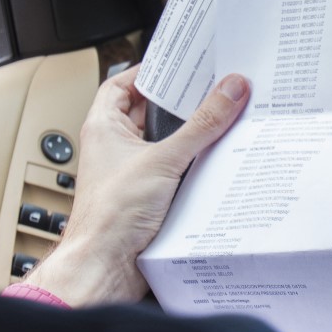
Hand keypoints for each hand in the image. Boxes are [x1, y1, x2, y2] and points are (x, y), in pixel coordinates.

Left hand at [24, 68, 250, 305]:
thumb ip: (200, 124)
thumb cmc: (110, 216)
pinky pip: (173, 170)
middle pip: (147, 113)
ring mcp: (130, 173)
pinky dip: (191, 164)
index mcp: (103, 128)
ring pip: (163, 143)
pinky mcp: (147, 197)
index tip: (176, 64)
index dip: (147, 72)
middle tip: (208, 89)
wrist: (106, 266)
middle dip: (177, 103)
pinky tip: (212, 161)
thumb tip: (228, 91)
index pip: (121, 85)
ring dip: (187, 136)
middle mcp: (114, 149)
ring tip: (217, 121)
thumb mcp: (163, 159)